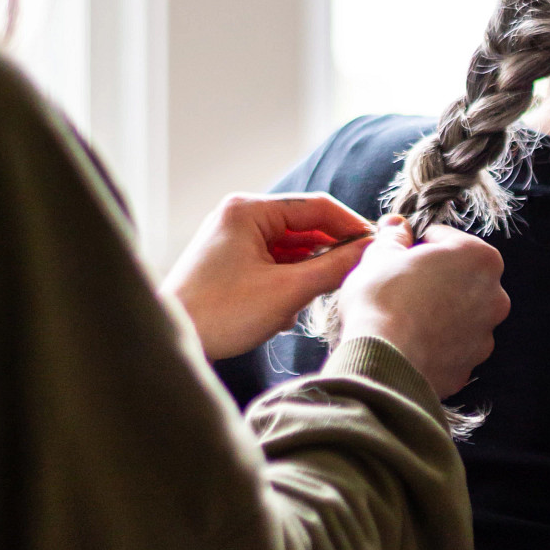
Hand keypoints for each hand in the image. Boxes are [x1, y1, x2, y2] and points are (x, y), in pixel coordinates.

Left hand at [165, 192, 375, 357]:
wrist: (172, 342)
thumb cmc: (220, 313)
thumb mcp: (287, 291)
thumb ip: (332, 268)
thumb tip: (368, 252)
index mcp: (248, 210)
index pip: (316, 207)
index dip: (351, 226)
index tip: (377, 246)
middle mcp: (239, 217)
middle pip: (303, 228)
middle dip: (327, 256)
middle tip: (355, 276)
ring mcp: (232, 241)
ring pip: (290, 250)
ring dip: (306, 276)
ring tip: (312, 302)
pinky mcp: (229, 264)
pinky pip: (273, 265)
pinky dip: (287, 285)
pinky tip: (285, 313)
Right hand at [336, 217, 508, 400]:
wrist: (382, 361)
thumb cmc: (384, 298)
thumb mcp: (381, 254)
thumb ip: (393, 236)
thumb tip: (396, 226)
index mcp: (480, 259)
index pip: (447, 239)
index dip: (419, 245)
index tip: (400, 256)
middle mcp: (494, 297)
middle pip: (460, 279)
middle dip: (435, 280)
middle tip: (401, 286)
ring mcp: (484, 337)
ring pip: (458, 316)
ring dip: (438, 314)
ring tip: (403, 319)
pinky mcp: (468, 368)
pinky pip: (450, 349)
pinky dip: (434, 346)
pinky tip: (409, 344)